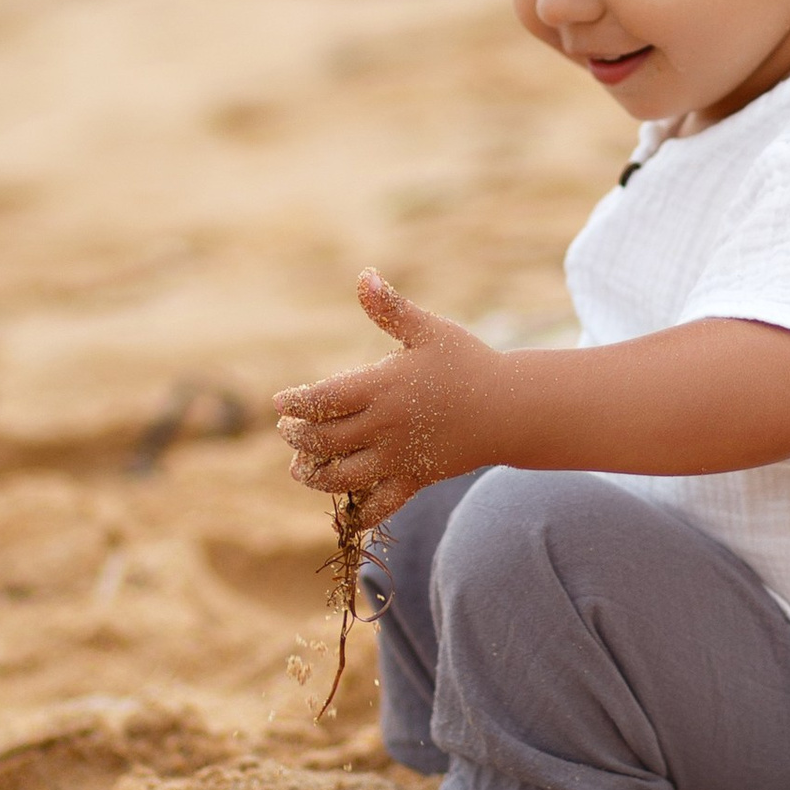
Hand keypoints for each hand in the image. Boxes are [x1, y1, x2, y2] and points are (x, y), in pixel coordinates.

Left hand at [274, 273, 500, 524]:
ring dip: (313, 474)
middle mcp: (385, 426)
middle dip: (297, 436)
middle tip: (288, 430)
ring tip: (301, 466)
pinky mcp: (415, 480)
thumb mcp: (429, 331)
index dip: (294, 403)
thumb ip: (391, 308)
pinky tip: (343, 510)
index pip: (322, 399)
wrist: (509, 408)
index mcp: (383, 387)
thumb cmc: (468, 362)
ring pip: (341, 477)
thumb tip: (363, 275)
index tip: (280, 403)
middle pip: (323, 439)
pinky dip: (357, 514)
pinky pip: (379, 506)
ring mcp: (399, 458)